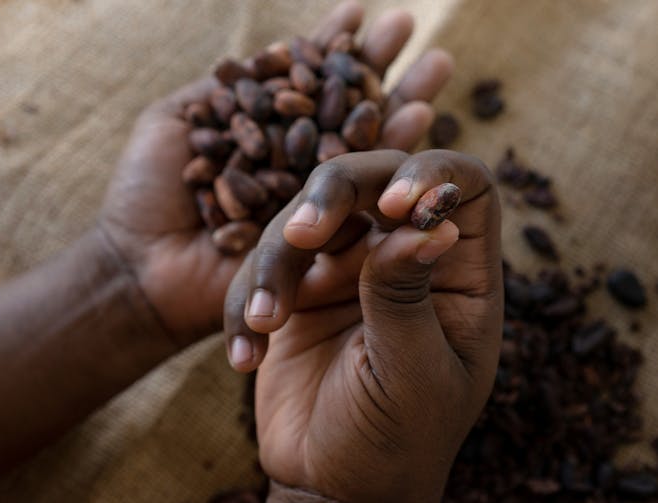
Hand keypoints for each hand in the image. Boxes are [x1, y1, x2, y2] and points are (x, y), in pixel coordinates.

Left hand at [98, 1, 453, 346]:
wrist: (142, 265)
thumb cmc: (147, 195)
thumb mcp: (174, 123)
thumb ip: (219, 88)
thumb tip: (263, 50)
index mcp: (260, 132)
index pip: (303, 81)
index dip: (330, 47)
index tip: (359, 10)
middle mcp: (292, 161)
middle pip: (342, 105)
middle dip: (378, 65)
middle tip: (408, 25)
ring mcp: (310, 198)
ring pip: (366, 144)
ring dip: (404, 100)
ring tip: (437, 62)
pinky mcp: (322, 236)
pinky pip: (366, 196)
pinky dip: (394, 156)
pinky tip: (422, 117)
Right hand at [224, 150, 501, 501]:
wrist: (332, 485)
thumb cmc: (395, 441)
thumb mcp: (413, 375)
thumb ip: (410, 296)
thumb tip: (428, 223)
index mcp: (457, 274)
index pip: (465, 186)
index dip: (434, 173)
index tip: (394, 206)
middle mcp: (401, 258)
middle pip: (372, 179)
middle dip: (333, 192)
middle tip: (303, 234)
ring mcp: (345, 270)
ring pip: (305, 216)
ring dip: (275, 263)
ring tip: (265, 322)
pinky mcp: (294, 290)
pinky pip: (262, 266)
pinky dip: (245, 302)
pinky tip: (246, 354)